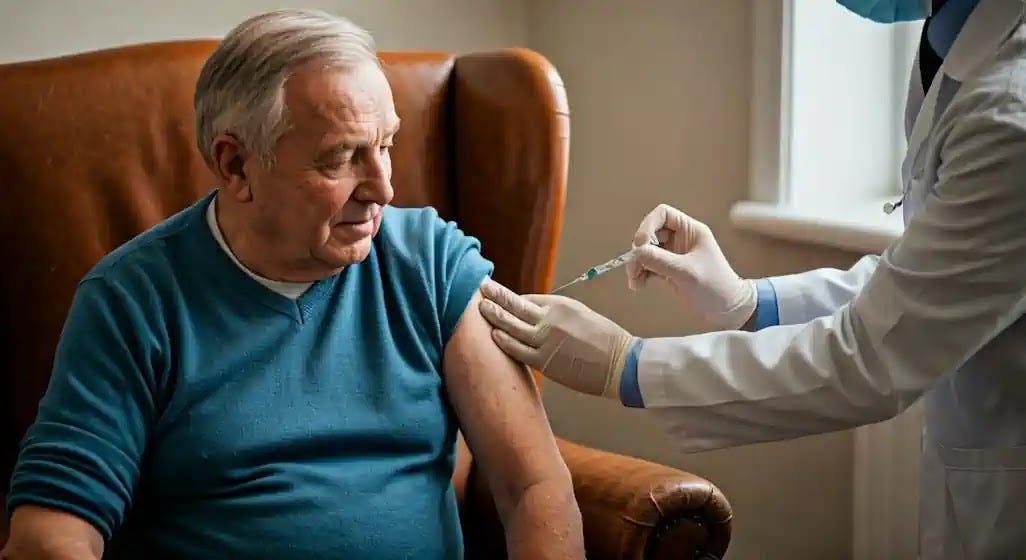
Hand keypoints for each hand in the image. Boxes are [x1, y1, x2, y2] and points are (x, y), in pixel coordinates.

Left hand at [478, 279, 634, 399]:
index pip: (528, 299)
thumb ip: (557, 314)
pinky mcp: (545, 361)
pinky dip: (503, 341)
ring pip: (512, 325)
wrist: (620, 363)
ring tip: (479, 307)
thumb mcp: (581, 315)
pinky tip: (493, 334)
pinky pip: (518, 349)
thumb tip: (538, 316)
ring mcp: (545, 340)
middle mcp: (550, 319)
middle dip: (496, 295)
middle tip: (481, 287)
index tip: (499, 296)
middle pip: (515, 305)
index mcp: (560, 305)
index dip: (512, 300)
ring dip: (494, 315)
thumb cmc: (605, 340)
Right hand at [626, 204, 755, 329]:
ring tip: (635, 281)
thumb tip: (637, 252)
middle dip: (640, 250)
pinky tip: (638, 285)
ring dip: (637, 264)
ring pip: (646, 251)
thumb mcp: (686, 272)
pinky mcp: (669, 269)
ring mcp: (674, 254)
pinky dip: (641, 273)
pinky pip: (648, 265)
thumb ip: (660, 260)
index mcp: (691, 231)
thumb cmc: (715, 287)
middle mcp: (681, 239)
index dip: (648, 226)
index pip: (663, 214)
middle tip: (634, 267)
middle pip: (650, 233)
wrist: (727, 310)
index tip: (640, 245)